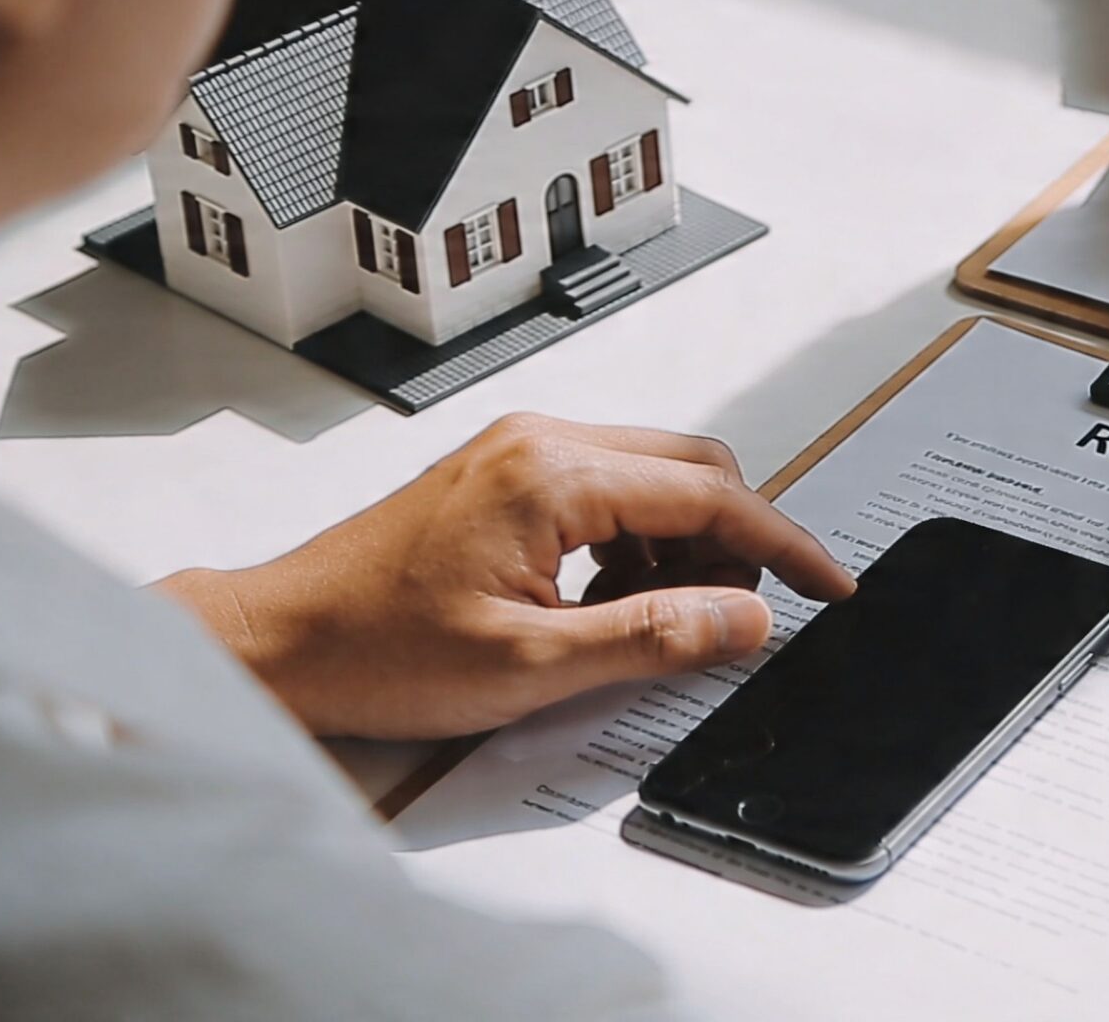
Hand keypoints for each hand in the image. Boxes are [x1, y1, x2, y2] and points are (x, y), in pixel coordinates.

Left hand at [156, 414, 854, 739]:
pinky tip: (608, 605)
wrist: (280, 642)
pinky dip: (636, 544)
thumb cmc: (376, 650)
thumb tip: (748, 618)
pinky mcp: (507, 476)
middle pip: (694, 470)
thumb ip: (654, 638)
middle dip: (735, 544)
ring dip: (682, 547)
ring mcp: (521, 452)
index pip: (710, 497)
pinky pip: (609, 490)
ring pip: (655, 479)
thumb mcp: (532, 667)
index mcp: (554, 474)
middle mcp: (543, 442)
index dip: (782, 545)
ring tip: (653, 623)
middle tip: (737, 617)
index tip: (828, 585)